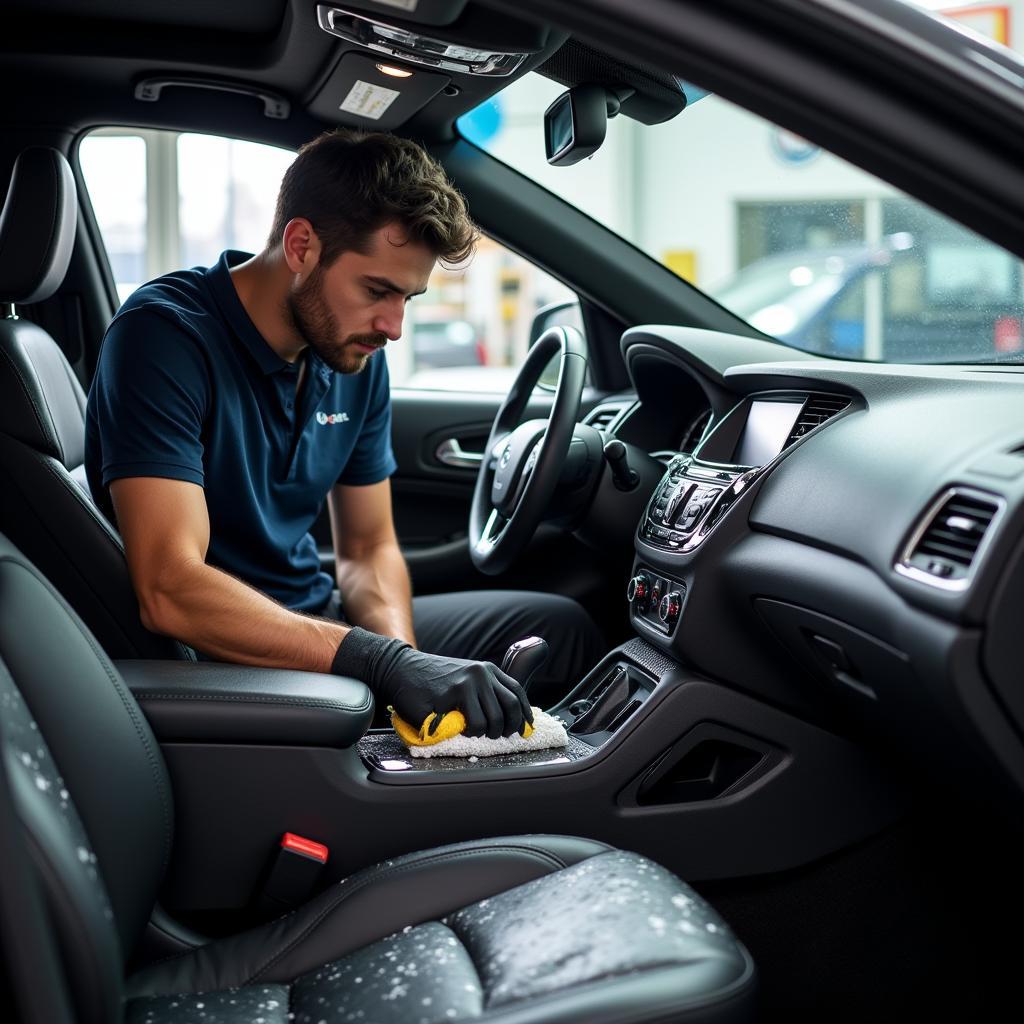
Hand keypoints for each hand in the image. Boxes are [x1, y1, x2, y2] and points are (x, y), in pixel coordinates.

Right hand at [331, 628, 533, 738]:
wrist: (399, 669)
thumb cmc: (430, 680)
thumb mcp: (463, 678)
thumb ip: (483, 692)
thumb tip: (507, 718)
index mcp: (486, 670)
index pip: (517, 693)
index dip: (524, 715)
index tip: (524, 730)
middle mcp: (481, 673)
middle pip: (511, 708)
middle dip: (508, 728)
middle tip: (495, 736)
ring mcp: (467, 683)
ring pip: (494, 719)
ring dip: (487, 733)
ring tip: (473, 732)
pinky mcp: (452, 695)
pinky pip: (474, 723)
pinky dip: (471, 733)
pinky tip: (460, 730)